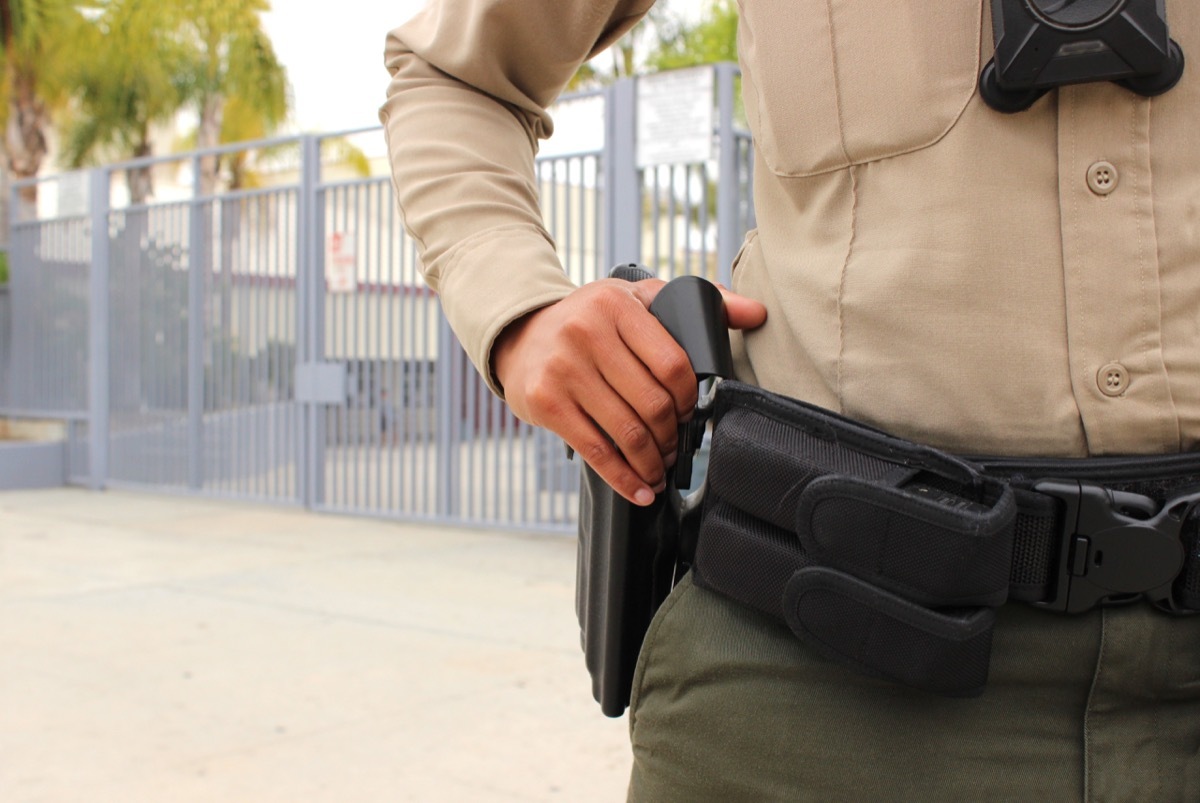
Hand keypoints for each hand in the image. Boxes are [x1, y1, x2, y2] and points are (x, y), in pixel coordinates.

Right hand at [493, 278, 766, 505]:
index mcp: (617, 306)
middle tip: (679, 448)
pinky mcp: (545, 402)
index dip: (691, 399)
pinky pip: (595, 451)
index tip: (693, 413)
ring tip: (661, 469)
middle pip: (653, 403)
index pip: (674, 364)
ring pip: (627, 431)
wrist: (521, 335)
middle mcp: (586, 333)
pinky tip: (641, 490)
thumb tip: (757, 313)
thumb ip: (698, 302)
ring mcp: (563, 369)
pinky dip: (623, 478)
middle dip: (674, 436)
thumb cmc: (591, 320)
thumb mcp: (639, 297)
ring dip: (653, 462)